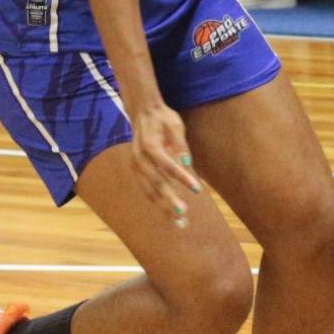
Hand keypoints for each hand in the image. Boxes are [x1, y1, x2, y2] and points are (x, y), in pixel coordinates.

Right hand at [128, 98, 203, 227]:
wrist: (142, 112)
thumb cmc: (162, 118)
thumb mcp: (175, 125)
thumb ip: (180, 144)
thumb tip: (187, 163)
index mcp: (149, 146)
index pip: (167, 165)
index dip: (182, 178)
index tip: (197, 190)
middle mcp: (139, 158)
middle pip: (156, 183)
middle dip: (169, 200)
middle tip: (183, 214)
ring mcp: (136, 166)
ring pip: (149, 191)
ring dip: (163, 207)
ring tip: (179, 221)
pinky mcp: (137, 171)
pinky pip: (147, 190)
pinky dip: (158, 202)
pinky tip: (169, 213)